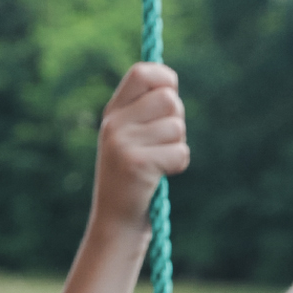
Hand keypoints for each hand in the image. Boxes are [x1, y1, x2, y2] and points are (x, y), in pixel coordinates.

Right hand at [92, 61, 187, 233]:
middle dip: (177, 119)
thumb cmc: (133, 175)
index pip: (141, 73)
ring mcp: (121, 145)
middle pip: (168, 99)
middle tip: (162, 142)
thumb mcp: (131, 137)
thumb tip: (168, 84)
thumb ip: (147, 110)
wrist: (117, 219)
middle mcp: (112, 125)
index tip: (170, 93)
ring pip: (177, 126)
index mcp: (112, 114)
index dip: (164, 78)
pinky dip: (178, 164)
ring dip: (177, 145)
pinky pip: (180, 152)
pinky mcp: (136, 164)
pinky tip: (161, 175)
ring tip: (158, 161)